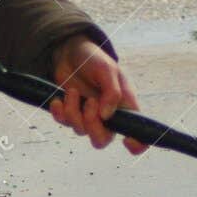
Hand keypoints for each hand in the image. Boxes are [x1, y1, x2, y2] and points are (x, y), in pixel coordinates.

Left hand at [49, 35, 147, 154]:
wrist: (71, 52)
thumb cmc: (95, 59)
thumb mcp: (108, 69)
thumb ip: (112, 92)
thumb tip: (106, 116)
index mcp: (125, 108)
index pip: (137, 135)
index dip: (136, 144)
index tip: (126, 141)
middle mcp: (108, 117)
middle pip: (102, 140)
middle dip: (92, 125)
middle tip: (89, 102)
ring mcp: (88, 117)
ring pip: (80, 131)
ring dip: (73, 111)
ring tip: (73, 91)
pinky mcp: (71, 113)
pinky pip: (63, 123)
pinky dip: (59, 112)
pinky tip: (59, 99)